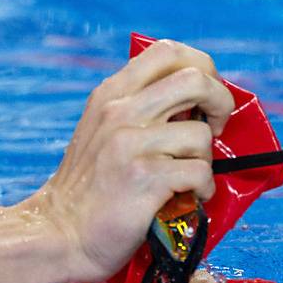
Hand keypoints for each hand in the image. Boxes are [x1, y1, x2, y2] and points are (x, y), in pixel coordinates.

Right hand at [27, 40, 234, 282]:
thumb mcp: (103, 130)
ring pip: (201, 135)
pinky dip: (202, 189)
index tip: (204, 99)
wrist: (61, 232)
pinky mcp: (142, 178)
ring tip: (186, 177)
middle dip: (221, 103)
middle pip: (195, 78)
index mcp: (112, 93)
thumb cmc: (92, 186)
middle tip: (215, 129)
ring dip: (206, 161)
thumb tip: (197, 101)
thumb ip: (139, 108)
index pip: (167, 50)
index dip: (202, 68)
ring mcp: (128, 143)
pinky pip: (199, 173)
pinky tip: (185, 198)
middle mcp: (119, 110)